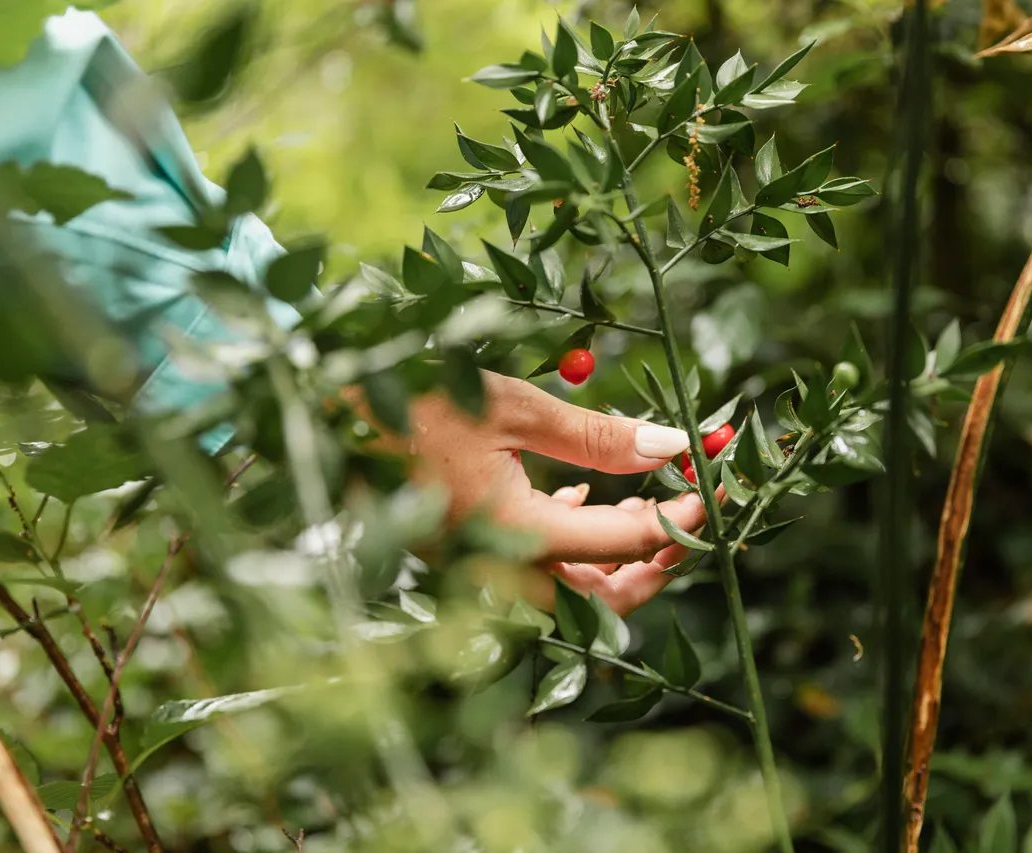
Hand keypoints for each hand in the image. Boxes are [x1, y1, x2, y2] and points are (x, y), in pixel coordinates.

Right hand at [359, 370, 719, 613]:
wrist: (320, 417)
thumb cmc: (413, 399)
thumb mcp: (514, 408)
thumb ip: (598, 437)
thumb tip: (673, 445)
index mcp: (516, 536)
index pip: (627, 544)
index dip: (681, 517)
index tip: (711, 480)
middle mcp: (500, 573)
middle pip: (605, 597)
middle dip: (658, 559)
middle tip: (689, 508)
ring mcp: (480, 574)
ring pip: (573, 590)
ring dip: (618, 554)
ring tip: (646, 500)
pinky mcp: (466, 560)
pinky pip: (536, 571)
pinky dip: (571, 543)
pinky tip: (574, 494)